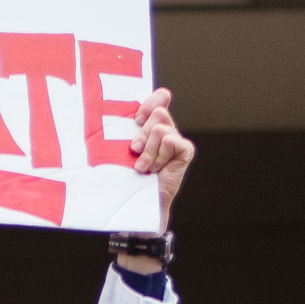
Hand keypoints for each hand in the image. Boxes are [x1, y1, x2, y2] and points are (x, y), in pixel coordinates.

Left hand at [129, 87, 193, 225]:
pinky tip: (155, 170)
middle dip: (142, 134)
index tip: (137, 119)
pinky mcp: (185, 152)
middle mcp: (166, 131)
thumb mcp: (119, 149)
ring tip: (144, 167)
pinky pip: (171, 141)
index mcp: (151, 126)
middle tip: (136, 152)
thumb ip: (123, 129)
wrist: (136, 206)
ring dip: (148, 150)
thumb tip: (124, 115)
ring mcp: (176, 142)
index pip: (160, 97)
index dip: (150, 103)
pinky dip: (160, 156)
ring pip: (161, 128)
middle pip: (158, 112)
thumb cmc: (123, 178)